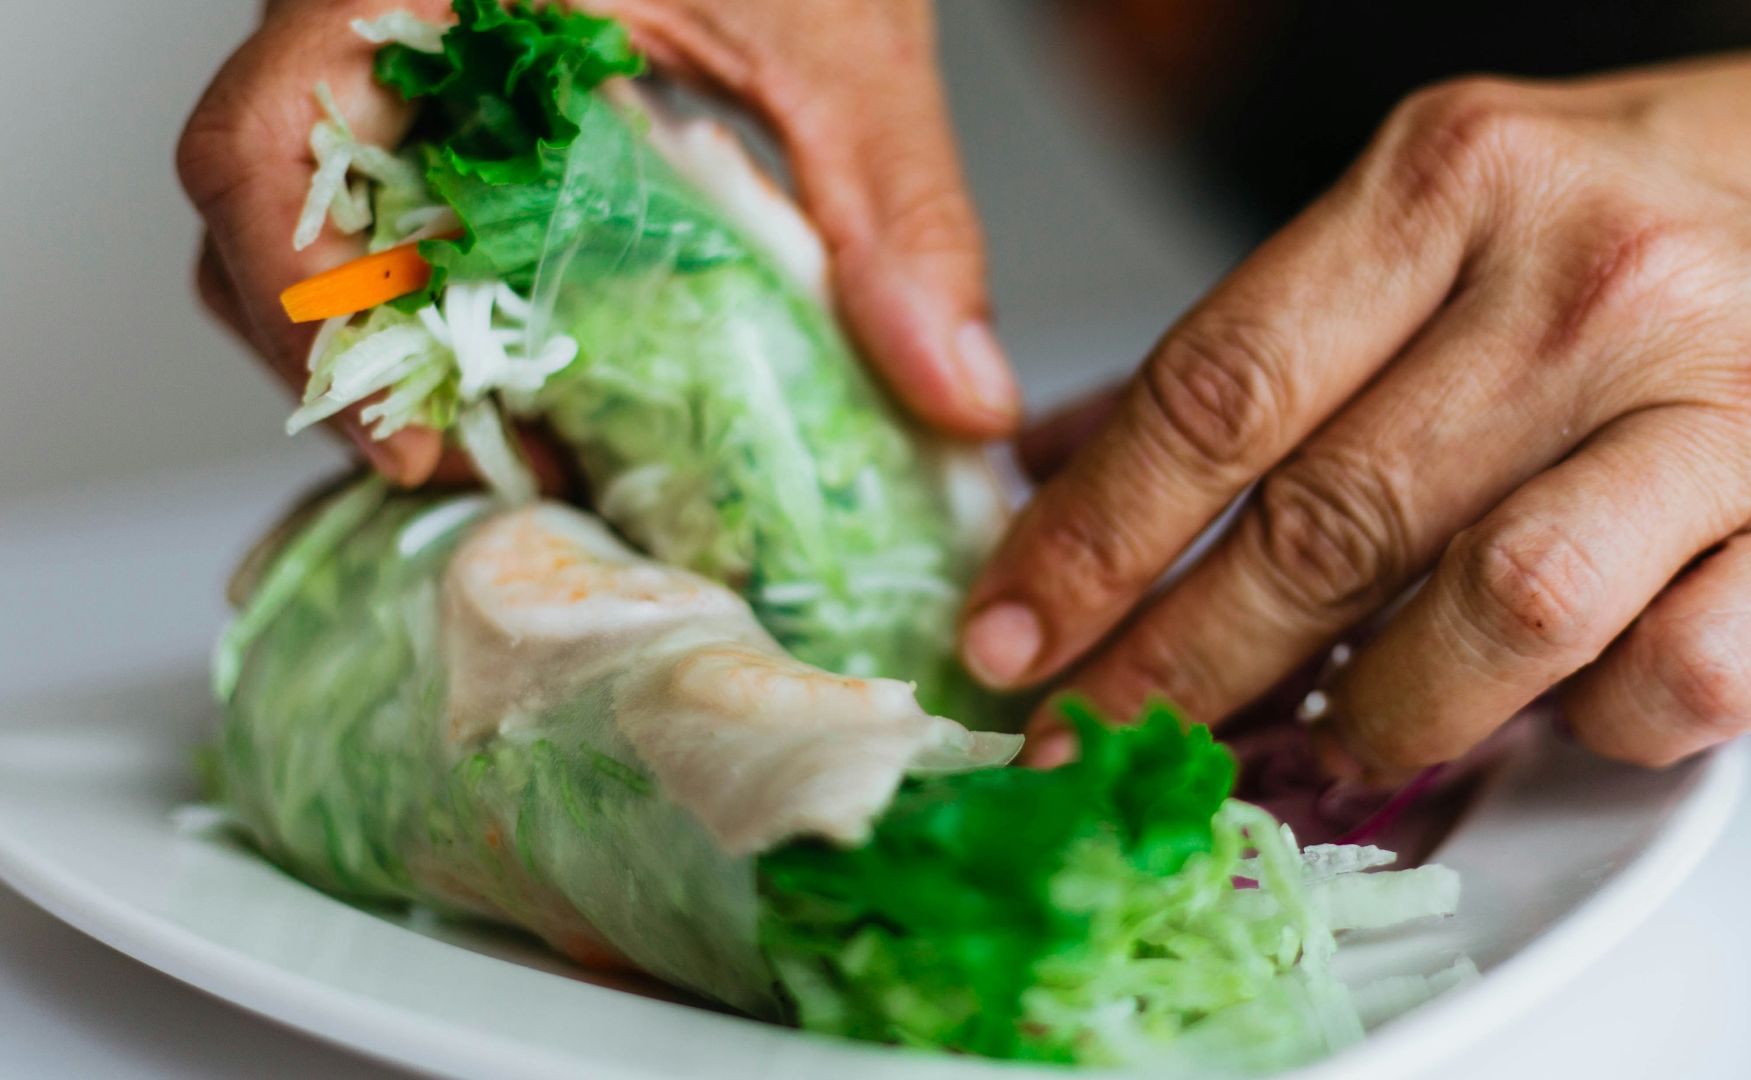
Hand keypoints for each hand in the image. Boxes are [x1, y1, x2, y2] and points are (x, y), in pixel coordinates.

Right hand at [178, 0, 1016, 484]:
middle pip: (268, 212)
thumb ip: (892, 213)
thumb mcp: (840, 45)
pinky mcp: (452, 82)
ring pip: (324, 216)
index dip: (304, 306)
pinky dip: (454, 294)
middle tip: (485, 463)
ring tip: (523, 436)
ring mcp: (401, 48)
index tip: (411, 432)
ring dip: (406, 340)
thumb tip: (956, 390)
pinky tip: (544, 360)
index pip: (258, 143)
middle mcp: (375, 12)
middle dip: (364, 362)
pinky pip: (402, 199)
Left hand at [963, 25, 1750, 774]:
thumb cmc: (1655, 213)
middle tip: (1096, 743)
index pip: (1217, 393)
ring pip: (1495, 614)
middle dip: (1178, 666)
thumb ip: (1258, 347)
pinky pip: (1682, 679)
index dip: (1090, 541)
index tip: (1009, 639)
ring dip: (1379, 714)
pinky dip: (1591, 727)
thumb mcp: (1438, 218)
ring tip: (1323, 744)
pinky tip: (1548, 712)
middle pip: (1326, 521)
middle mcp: (1584, 281)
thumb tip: (1059, 470)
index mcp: (1451, 185)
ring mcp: (1723, 403)